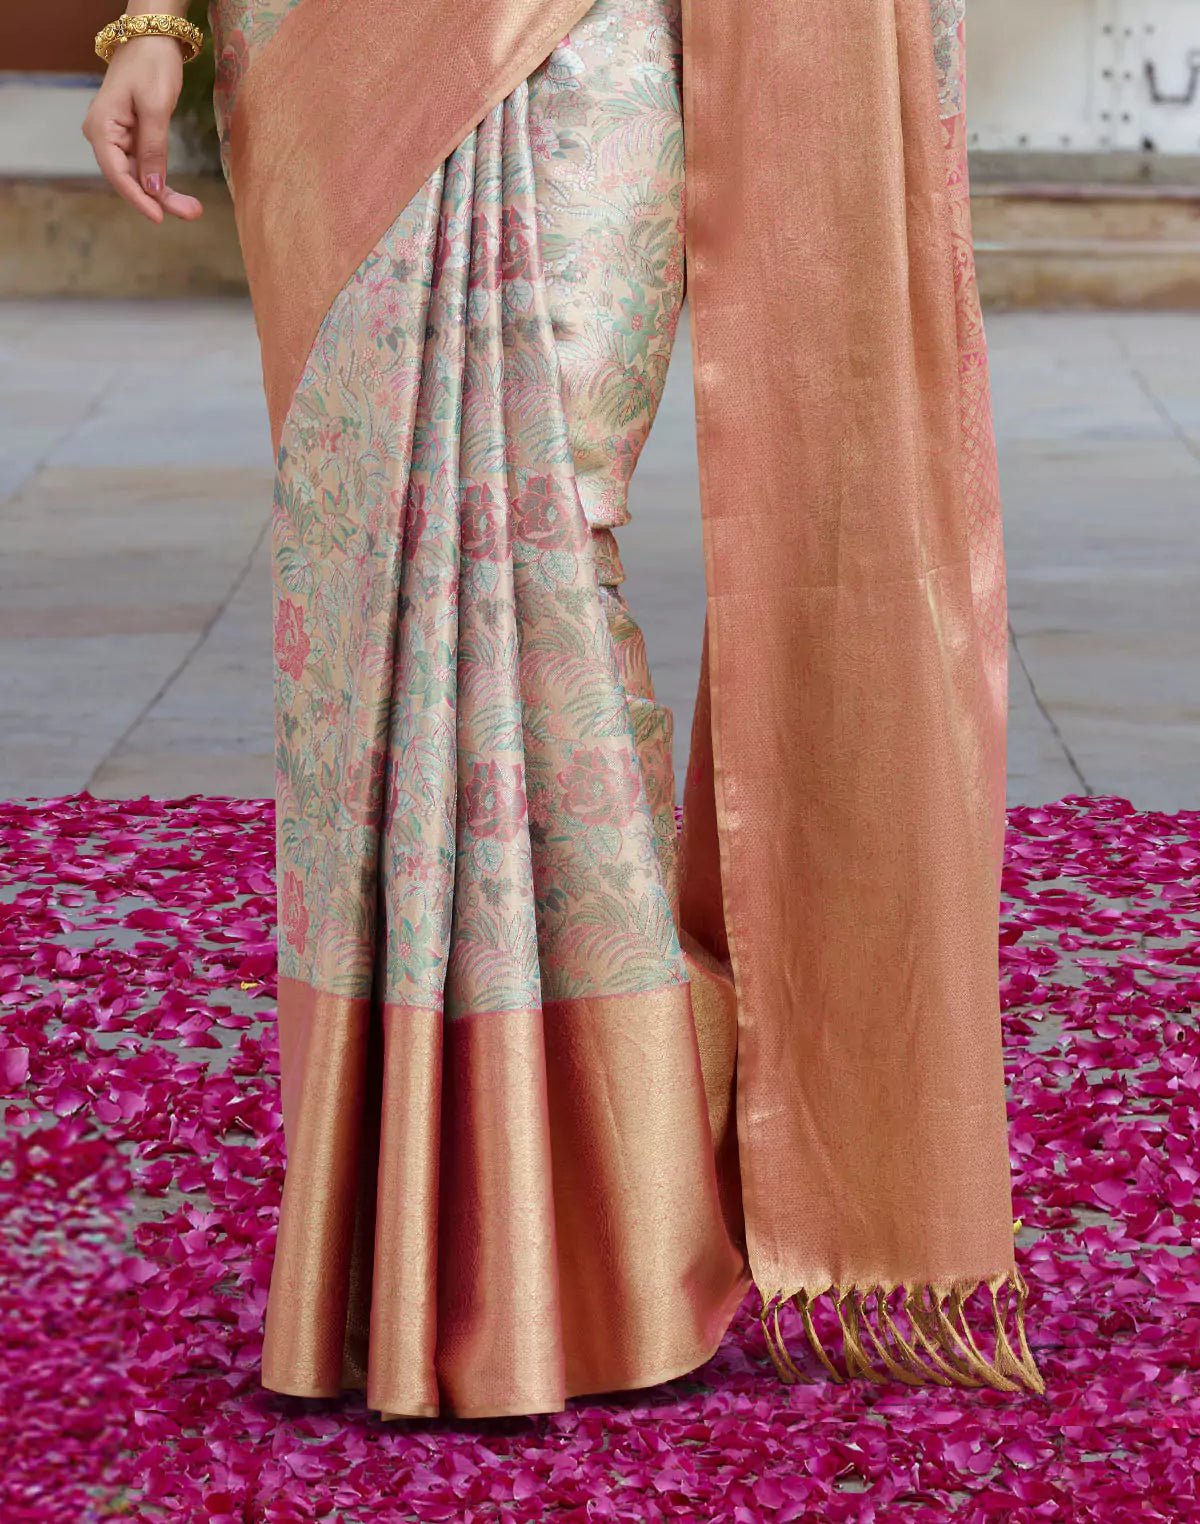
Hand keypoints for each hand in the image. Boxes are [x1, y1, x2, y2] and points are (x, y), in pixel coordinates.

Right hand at [82, 34, 202, 223]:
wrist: (153, 39)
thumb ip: (153, 149)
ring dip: (165, 195)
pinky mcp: (133, 140)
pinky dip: (163, 182)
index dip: (138, 198)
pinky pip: (147, 167)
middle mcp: (104, 137)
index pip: (116, 173)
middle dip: (159, 200)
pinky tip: (181, 198)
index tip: (158, 217)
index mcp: (101, 127)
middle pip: (129, 179)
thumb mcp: (155, 106)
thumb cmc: (151, 65)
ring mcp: (118, 140)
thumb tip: (154, 188)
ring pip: (140, 177)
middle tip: (192, 213)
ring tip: (194, 209)